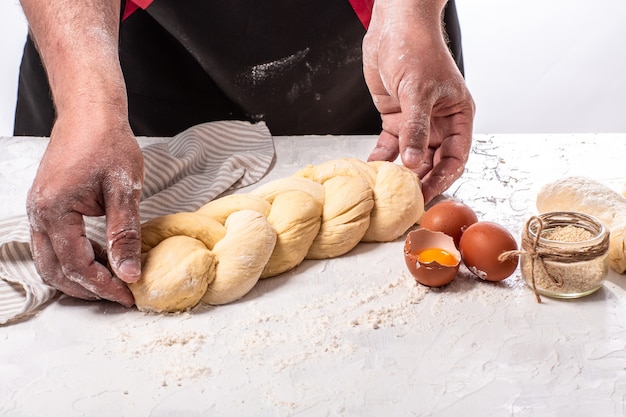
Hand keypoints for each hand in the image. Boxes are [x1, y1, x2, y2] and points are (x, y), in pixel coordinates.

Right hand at [26, 115, 143, 305]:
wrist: (89, 112)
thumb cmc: (107, 143)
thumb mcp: (123, 189)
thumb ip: (124, 234)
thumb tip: (129, 273)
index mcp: (54, 211)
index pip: (77, 266)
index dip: (104, 286)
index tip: (130, 295)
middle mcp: (38, 214)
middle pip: (56, 271)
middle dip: (89, 289)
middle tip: (121, 295)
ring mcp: (38, 211)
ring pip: (51, 261)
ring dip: (80, 276)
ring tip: (114, 280)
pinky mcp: (46, 207)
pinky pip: (54, 245)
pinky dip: (76, 258)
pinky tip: (103, 256)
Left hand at [363, 0, 474, 203]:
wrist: (394, 26)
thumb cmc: (417, 49)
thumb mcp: (419, 91)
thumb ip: (416, 128)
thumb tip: (412, 163)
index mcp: (458, 116)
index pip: (455, 157)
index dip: (442, 179)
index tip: (426, 196)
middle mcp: (440, 123)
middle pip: (433, 162)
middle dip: (421, 181)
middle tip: (405, 202)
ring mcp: (417, 122)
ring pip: (412, 157)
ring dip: (400, 173)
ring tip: (387, 191)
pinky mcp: (396, 118)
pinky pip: (390, 145)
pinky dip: (382, 158)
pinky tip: (372, 171)